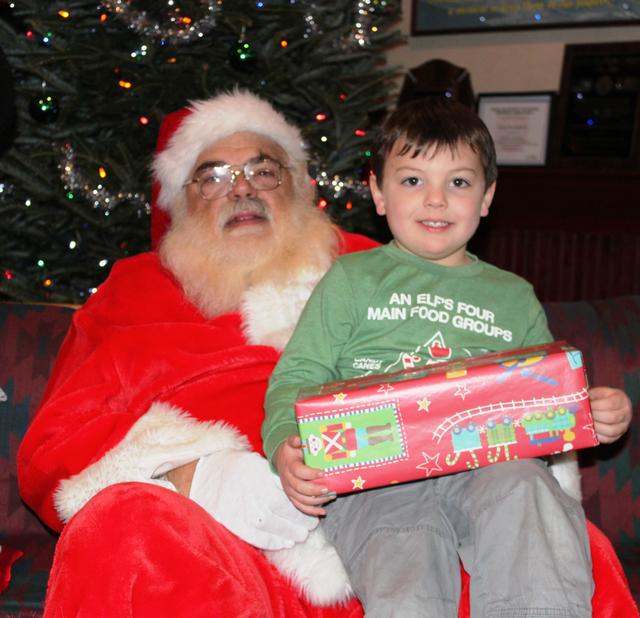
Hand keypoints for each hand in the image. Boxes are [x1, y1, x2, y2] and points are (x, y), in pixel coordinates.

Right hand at [189, 449, 317, 549]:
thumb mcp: (255, 464)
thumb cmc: (233, 468)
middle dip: (299, 522)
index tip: (311, 510)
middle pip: (283, 513)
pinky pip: (258, 537)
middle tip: (309, 526)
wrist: (204, 475)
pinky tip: (283, 542)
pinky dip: (273, 541)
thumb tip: (293, 488)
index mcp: (260, 479)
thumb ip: (272, 478)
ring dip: (289, 533)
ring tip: (300, 535)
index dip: (301, 507)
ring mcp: (243, 511)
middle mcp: (254, 496)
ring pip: (273, 527)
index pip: (287, 497)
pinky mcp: (234, 524)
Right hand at [274, 434, 334, 516]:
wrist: (281, 460)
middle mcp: (288, 480)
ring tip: (330, 496)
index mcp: (289, 466)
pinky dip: (312, 511)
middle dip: (314, 490)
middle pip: (299, 488)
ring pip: (301, 500)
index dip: (310, 473)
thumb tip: (299, 439)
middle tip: (328, 488)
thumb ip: (295, 440)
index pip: (298, 471)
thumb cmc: (291, 451)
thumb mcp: (291, 442)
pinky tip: (323, 511)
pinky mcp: (292, 496)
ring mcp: (289, 490)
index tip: (323, 472)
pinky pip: (301, 507)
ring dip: (316, 501)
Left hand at [589, 386, 632, 443]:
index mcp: (621, 400)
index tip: (586, 404)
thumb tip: (577, 401)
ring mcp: (623, 426)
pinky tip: (589, 431)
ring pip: (611, 430)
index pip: (610, 404)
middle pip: (611, 417)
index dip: (596, 405)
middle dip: (595, 416)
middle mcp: (625, 414)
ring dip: (596, 427)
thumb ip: (590, 395)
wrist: (610, 405)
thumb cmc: (600, 398)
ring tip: (586, 423)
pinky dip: (597, 436)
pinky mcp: (617, 436)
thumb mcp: (597, 393)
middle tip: (584, 415)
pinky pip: (608, 439)